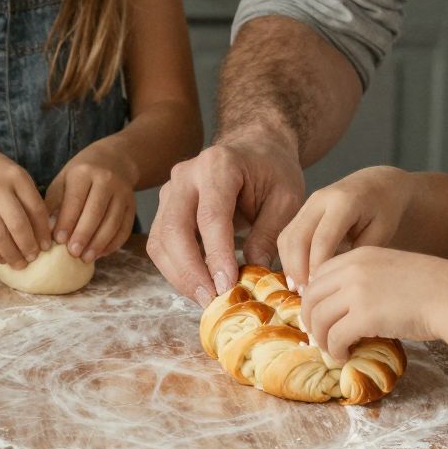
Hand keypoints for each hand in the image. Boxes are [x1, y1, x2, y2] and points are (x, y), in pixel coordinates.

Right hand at [0, 138, 51, 267]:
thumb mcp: (11, 174)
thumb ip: (26, 197)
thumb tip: (41, 233)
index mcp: (15, 175)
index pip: (36, 209)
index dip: (43, 232)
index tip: (46, 247)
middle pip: (18, 226)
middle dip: (28, 247)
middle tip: (33, 258)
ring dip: (11, 254)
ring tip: (19, 264)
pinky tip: (1, 257)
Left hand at [46, 142, 135, 262]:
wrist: (114, 160)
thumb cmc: (81, 174)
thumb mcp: (64, 180)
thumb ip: (55, 203)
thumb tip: (47, 230)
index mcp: (84, 172)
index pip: (75, 200)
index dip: (67, 221)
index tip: (58, 240)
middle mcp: (106, 180)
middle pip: (96, 212)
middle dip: (84, 235)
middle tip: (73, 253)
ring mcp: (123, 193)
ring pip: (113, 221)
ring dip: (99, 243)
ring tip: (86, 258)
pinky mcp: (133, 205)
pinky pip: (124, 227)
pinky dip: (113, 243)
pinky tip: (101, 253)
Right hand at [147, 136, 304, 306]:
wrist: (255, 148)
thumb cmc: (273, 171)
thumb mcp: (287, 198)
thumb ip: (270, 233)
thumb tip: (253, 272)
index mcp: (219, 164)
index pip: (211, 216)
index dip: (217, 255)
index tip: (227, 286)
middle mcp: (186, 174)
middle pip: (175, 229)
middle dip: (190, 271)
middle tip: (211, 300)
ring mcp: (170, 190)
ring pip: (161, 241)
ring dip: (179, 276)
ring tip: (206, 298)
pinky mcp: (165, 208)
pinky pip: (160, 245)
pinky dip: (175, 270)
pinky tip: (198, 285)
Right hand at [277, 166, 413, 292]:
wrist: (378, 184)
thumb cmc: (385, 211)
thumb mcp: (381, 232)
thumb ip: (358, 253)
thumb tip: (333, 279)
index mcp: (344, 202)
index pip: (323, 238)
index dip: (317, 266)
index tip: (319, 288)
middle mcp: (320, 199)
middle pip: (298, 237)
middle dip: (298, 268)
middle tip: (305, 294)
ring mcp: (308, 204)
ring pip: (288, 237)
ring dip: (290, 264)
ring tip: (299, 289)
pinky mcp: (302, 211)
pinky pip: (288, 236)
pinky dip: (289, 258)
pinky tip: (298, 276)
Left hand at [300, 248, 447, 362]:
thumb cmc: (432, 287)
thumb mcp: (392, 270)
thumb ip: (366, 280)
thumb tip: (347, 305)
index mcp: (359, 256)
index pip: (320, 275)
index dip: (314, 298)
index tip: (318, 315)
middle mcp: (353, 270)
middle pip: (312, 297)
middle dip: (311, 320)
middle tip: (318, 337)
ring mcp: (357, 292)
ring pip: (319, 319)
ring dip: (322, 339)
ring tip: (333, 350)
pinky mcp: (364, 317)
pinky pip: (335, 337)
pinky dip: (335, 350)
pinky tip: (344, 355)